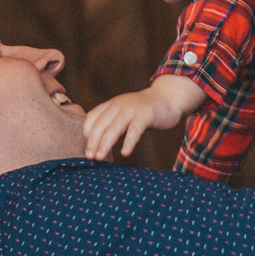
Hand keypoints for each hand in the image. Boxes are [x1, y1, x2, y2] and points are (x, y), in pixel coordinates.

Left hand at [82, 79, 201, 161]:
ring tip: (100, 157)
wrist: (167, 98)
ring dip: (105, 143)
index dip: (87, 132)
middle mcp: (119, 105)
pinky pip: (135, 130)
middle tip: (89, 157)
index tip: (87, 147)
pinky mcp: (146, 115)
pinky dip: (129, 142)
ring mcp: (132, 110)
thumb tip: (99, 145)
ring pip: (114, 128)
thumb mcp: (124, 113)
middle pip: (101, 124)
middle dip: (93, 141)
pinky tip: (125, 153)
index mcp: (112, 105)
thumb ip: (113, 124)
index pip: (92, 117)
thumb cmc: (144, 111)